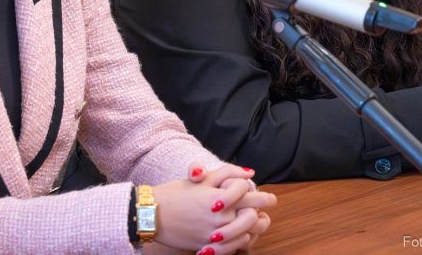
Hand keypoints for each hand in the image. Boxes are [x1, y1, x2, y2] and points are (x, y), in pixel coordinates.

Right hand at [151, 164, 276, 253]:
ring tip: (253, 223)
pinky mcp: (207, 247)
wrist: (152, 214)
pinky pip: (231, 248)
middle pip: (254, 218)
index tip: (270, 198)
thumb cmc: (176, 193)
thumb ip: (228, 173)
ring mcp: (215, 234)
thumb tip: (251, 173)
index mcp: (223, 198)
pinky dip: (238, 243)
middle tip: (264, 210)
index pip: (255, 198)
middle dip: (262, 214)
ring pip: (246, 236)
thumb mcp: (202, 178)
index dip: (266, 198)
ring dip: (252, 229)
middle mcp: (222, 217)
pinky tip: (238, 236)